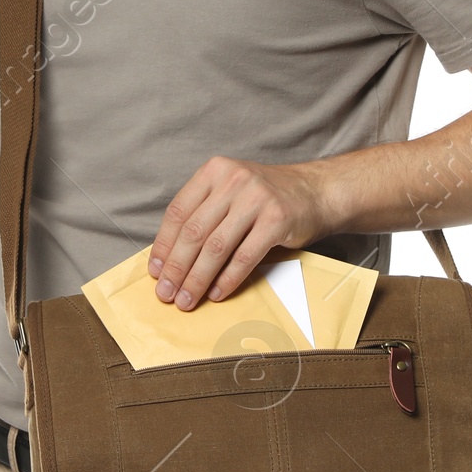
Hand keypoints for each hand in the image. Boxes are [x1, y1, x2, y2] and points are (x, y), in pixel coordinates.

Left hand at [147, 156, 329, 309]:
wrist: (316, 192)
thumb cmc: (266, 198)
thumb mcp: (230, 191)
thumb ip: (203, 214)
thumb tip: (170, 258)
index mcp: (214, 171)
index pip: (178, 211)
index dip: (164, 245)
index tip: (155, 271)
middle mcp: (233, 180)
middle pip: (194, 232)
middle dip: (176, 268)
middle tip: (166, 293)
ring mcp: (256, 199)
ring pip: (216, 247)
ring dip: (197, 279)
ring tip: (187, 300)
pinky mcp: (277, 220)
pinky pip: (244, 257)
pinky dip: (227, 280)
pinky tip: (216, 294)